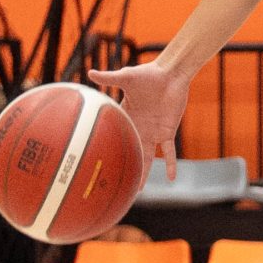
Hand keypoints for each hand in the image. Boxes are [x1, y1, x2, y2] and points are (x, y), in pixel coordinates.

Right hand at [89, 58, 191, 176]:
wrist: (172, 74)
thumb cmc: (149, 74)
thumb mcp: (127, 77)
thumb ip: (109, 78)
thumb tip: (90, 72)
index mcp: (126, 117)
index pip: (115, 135)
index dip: (107, 148)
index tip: (97, 163)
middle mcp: (138, 128)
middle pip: (130, 151)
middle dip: (123, 166)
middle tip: (114, 183)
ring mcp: (153, 132)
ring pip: (147, 157)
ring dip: (144, 172)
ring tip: (138, 190)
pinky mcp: (167, 132)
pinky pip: (169, 152)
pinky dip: (171, 164)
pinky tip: (171, 178)